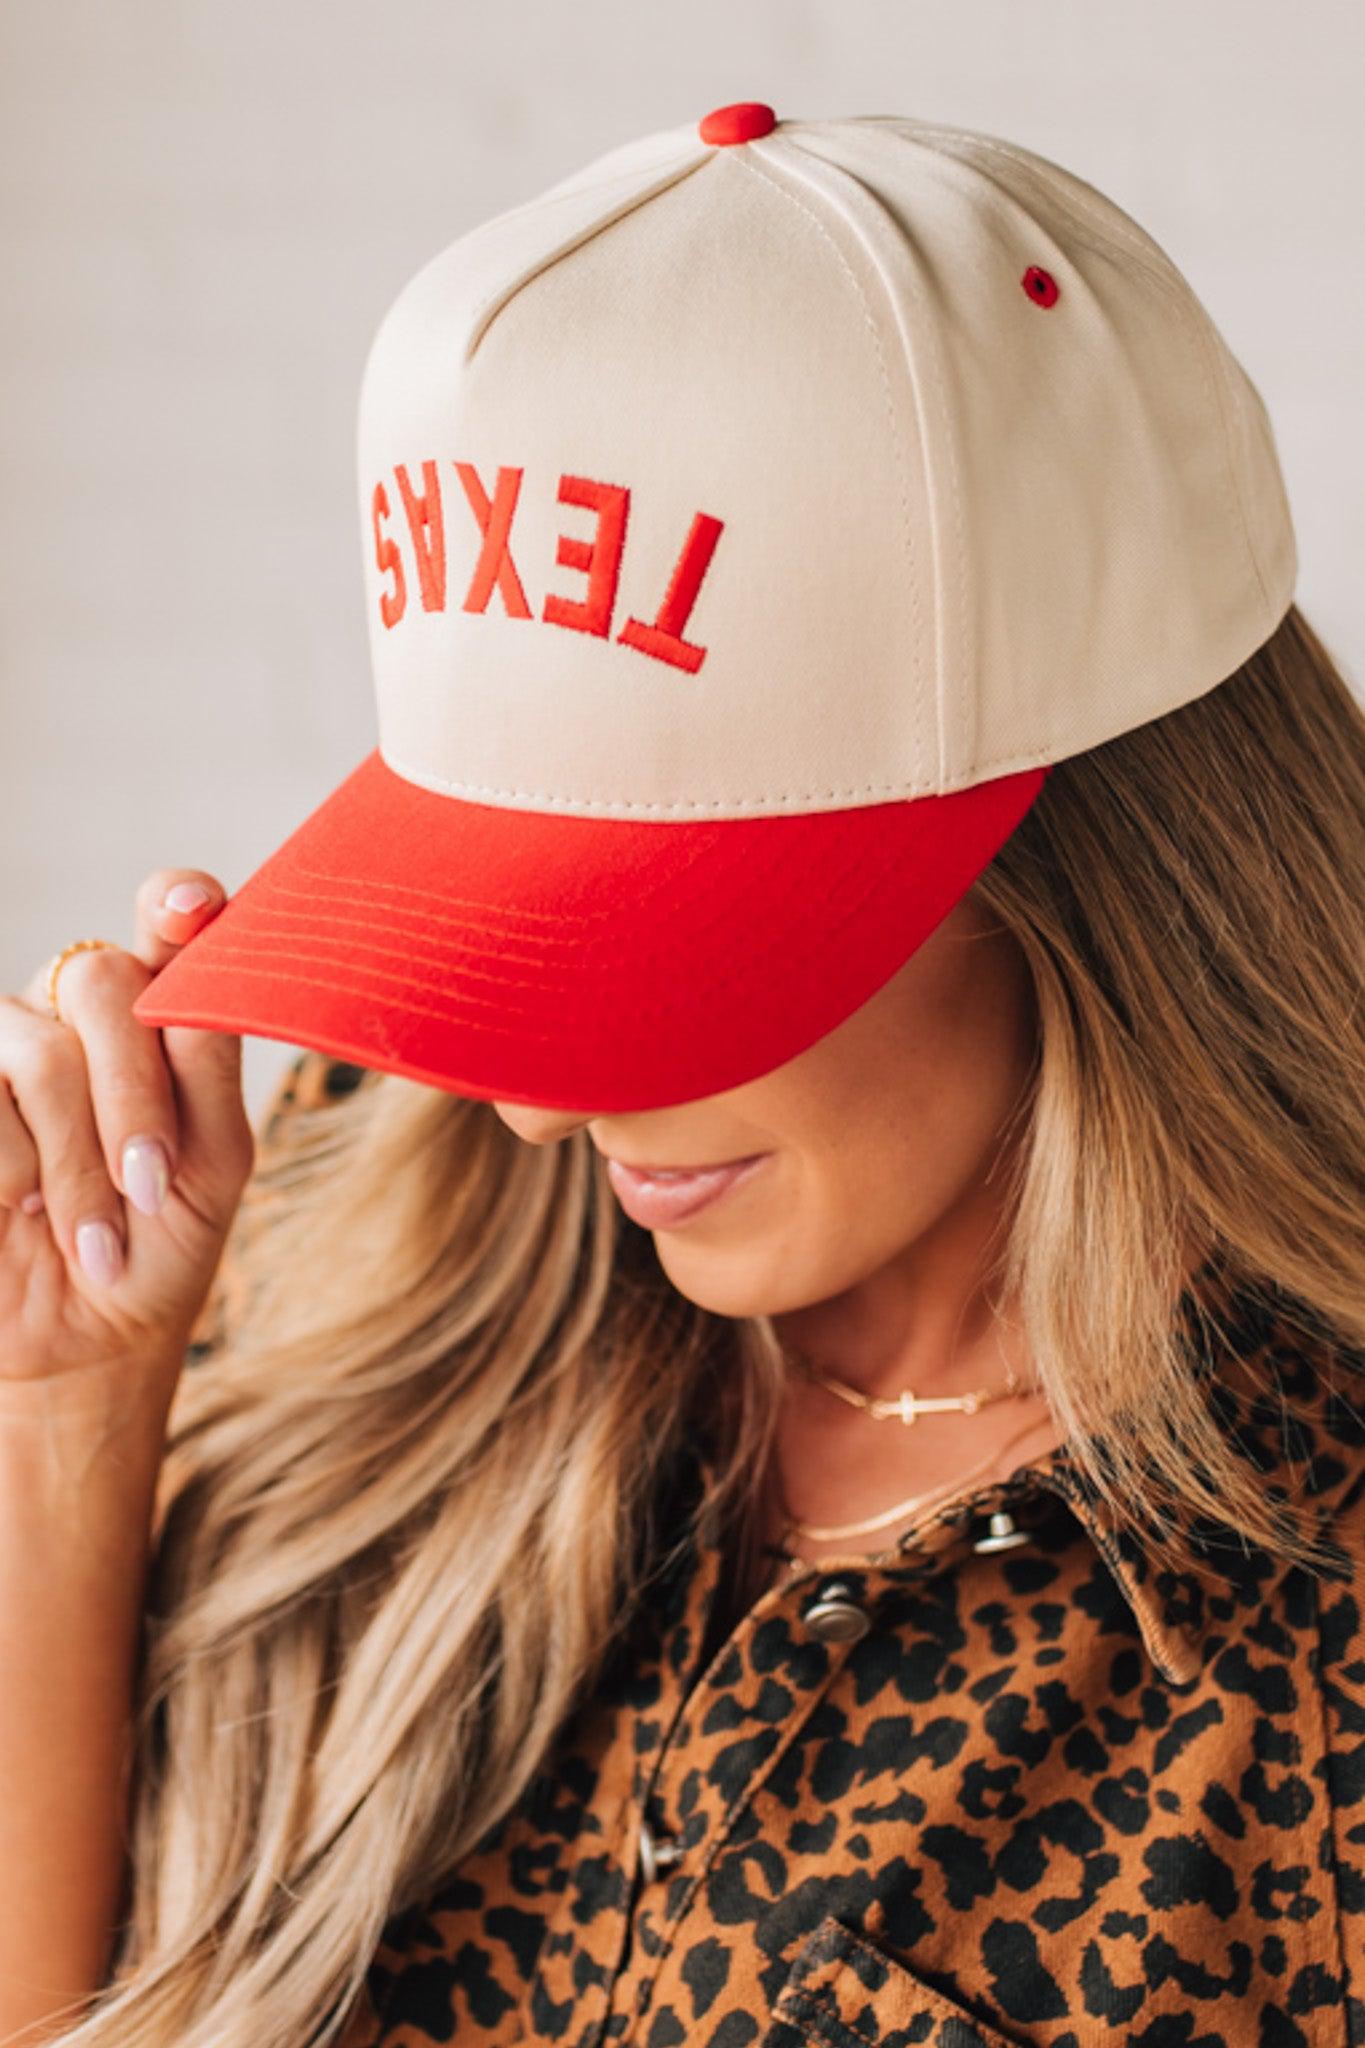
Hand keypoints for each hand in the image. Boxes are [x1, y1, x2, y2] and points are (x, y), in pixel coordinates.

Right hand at [0, 871, 255, 1384]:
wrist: (82, 1338)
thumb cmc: (160, 1244)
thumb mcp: (212, 1166)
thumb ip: (209, 1070)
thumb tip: (200, 982)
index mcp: (155, 1014)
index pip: (167, 925)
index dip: (176, 903)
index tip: (192, 906)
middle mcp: (73, 1009)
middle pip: (103, 982)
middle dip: (134, 1098)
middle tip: (149, 1186)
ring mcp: (3, 1045)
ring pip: (43, 1054)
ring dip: (79, 1164)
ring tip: (96, 1237)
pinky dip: (17, 1174)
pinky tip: (23, 1214)